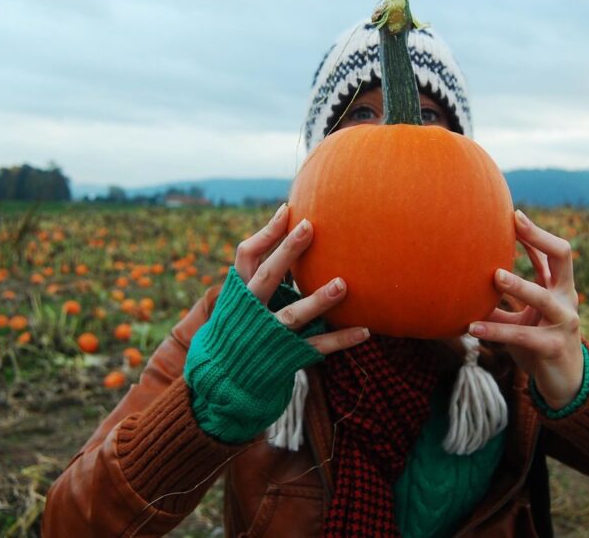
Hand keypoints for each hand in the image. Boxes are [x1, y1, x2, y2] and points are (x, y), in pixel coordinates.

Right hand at [233, 203, 368, 353]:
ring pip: (292, 315)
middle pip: (267, 277)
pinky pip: (316, 346)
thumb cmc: (241, 324)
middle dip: (286, 252)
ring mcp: (268, 334)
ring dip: (317, 301)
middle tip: (310, 227)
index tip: (288, 211)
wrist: (224, 377)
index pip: (247, 256)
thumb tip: (288, 226)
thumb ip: (263, 271)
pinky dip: (340, 340)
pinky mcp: (285, 356)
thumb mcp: (242, 298)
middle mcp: (251, 310)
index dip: (265, 233)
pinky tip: (365, 330)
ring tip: (341, 284)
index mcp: (239, 292)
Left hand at [469, 210, 583, 408]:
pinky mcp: (553, 347)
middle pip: (562, 257)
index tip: (513, 214)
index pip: (553, 252)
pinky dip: (495, 330)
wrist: (565, 384)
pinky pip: (522, 335)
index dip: (535, 233)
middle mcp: (566, 299)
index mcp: (559, 288)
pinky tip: (472, 328)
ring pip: (542, 297)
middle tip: (515, 223)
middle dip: (540, 237)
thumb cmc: (540, 343)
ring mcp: (564, 322)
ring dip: (519, 284)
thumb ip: (503, 301)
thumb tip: (465, 284)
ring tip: (494, 276)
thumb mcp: (522, 318)